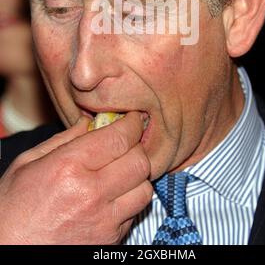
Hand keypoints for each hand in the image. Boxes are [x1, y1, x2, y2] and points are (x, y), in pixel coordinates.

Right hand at [0, 112, 151, 243]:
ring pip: (144, 189)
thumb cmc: (12, 209)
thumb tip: (88, 122)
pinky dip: (129, 199)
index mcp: (69, 167)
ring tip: (121, 170)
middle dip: (137, 146)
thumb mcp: (27, 164)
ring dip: (137, 175)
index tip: (131, 119)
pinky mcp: (109, 240)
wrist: (7, 252)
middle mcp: (91, 193)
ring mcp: (103, 220)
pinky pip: (134, 212)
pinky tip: (112, 194)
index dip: (131, 124)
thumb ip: (63, 140)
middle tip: (126, 142)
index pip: (119, 138)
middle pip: (139, 161)